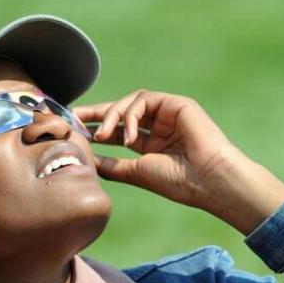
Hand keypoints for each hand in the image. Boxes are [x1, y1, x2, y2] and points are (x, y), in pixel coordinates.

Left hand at [75, 90, 283, 234]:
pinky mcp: (178, 104)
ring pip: (131, 103)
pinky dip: (130, 115)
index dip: (96, 128)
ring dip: (111, 117)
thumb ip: (112, 166)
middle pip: (122, 112)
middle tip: (74, 116)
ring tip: (102, 136)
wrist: (209, 181)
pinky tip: (128, 136)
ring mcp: (169, 114)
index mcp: (151, 145)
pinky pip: (144, 100)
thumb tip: (86, 161)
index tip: (74, 129)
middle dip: (96, 112)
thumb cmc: (178, 183)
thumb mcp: (136, 173)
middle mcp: (160, 126)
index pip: (118, 130)